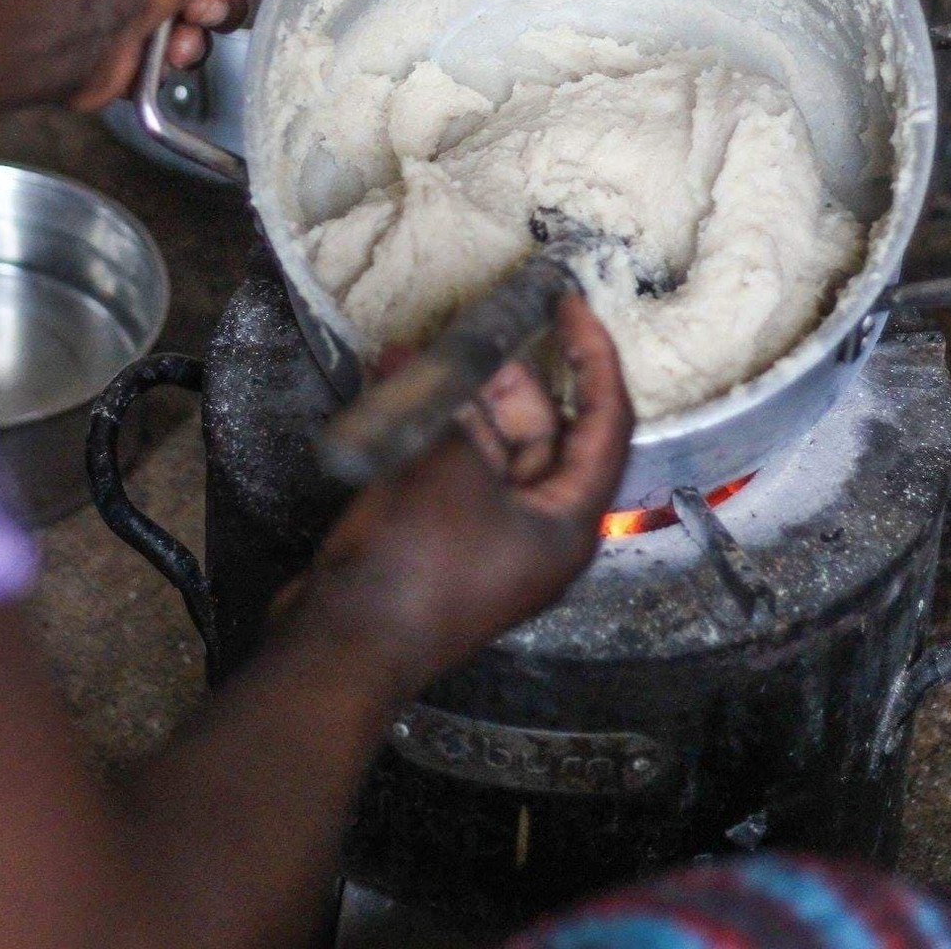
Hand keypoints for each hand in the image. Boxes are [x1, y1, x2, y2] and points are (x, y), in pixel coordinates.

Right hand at [300, 294, 632, 698]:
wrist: (344, 645)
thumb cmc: (417, 564)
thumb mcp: (447, 468)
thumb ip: (454, 407)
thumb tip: (427, 361)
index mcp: (567, 520)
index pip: (606, 422)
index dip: (595, 356)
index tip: (572, 305)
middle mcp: (537, 525)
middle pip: (540, 427)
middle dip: (499, 375)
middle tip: (465, 332)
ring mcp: (485, 529)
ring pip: (485, 440)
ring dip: (450, 395)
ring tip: (406, 354)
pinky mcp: (439, 530)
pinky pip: (446, 462)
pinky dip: (423, 424)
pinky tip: (388, 385)